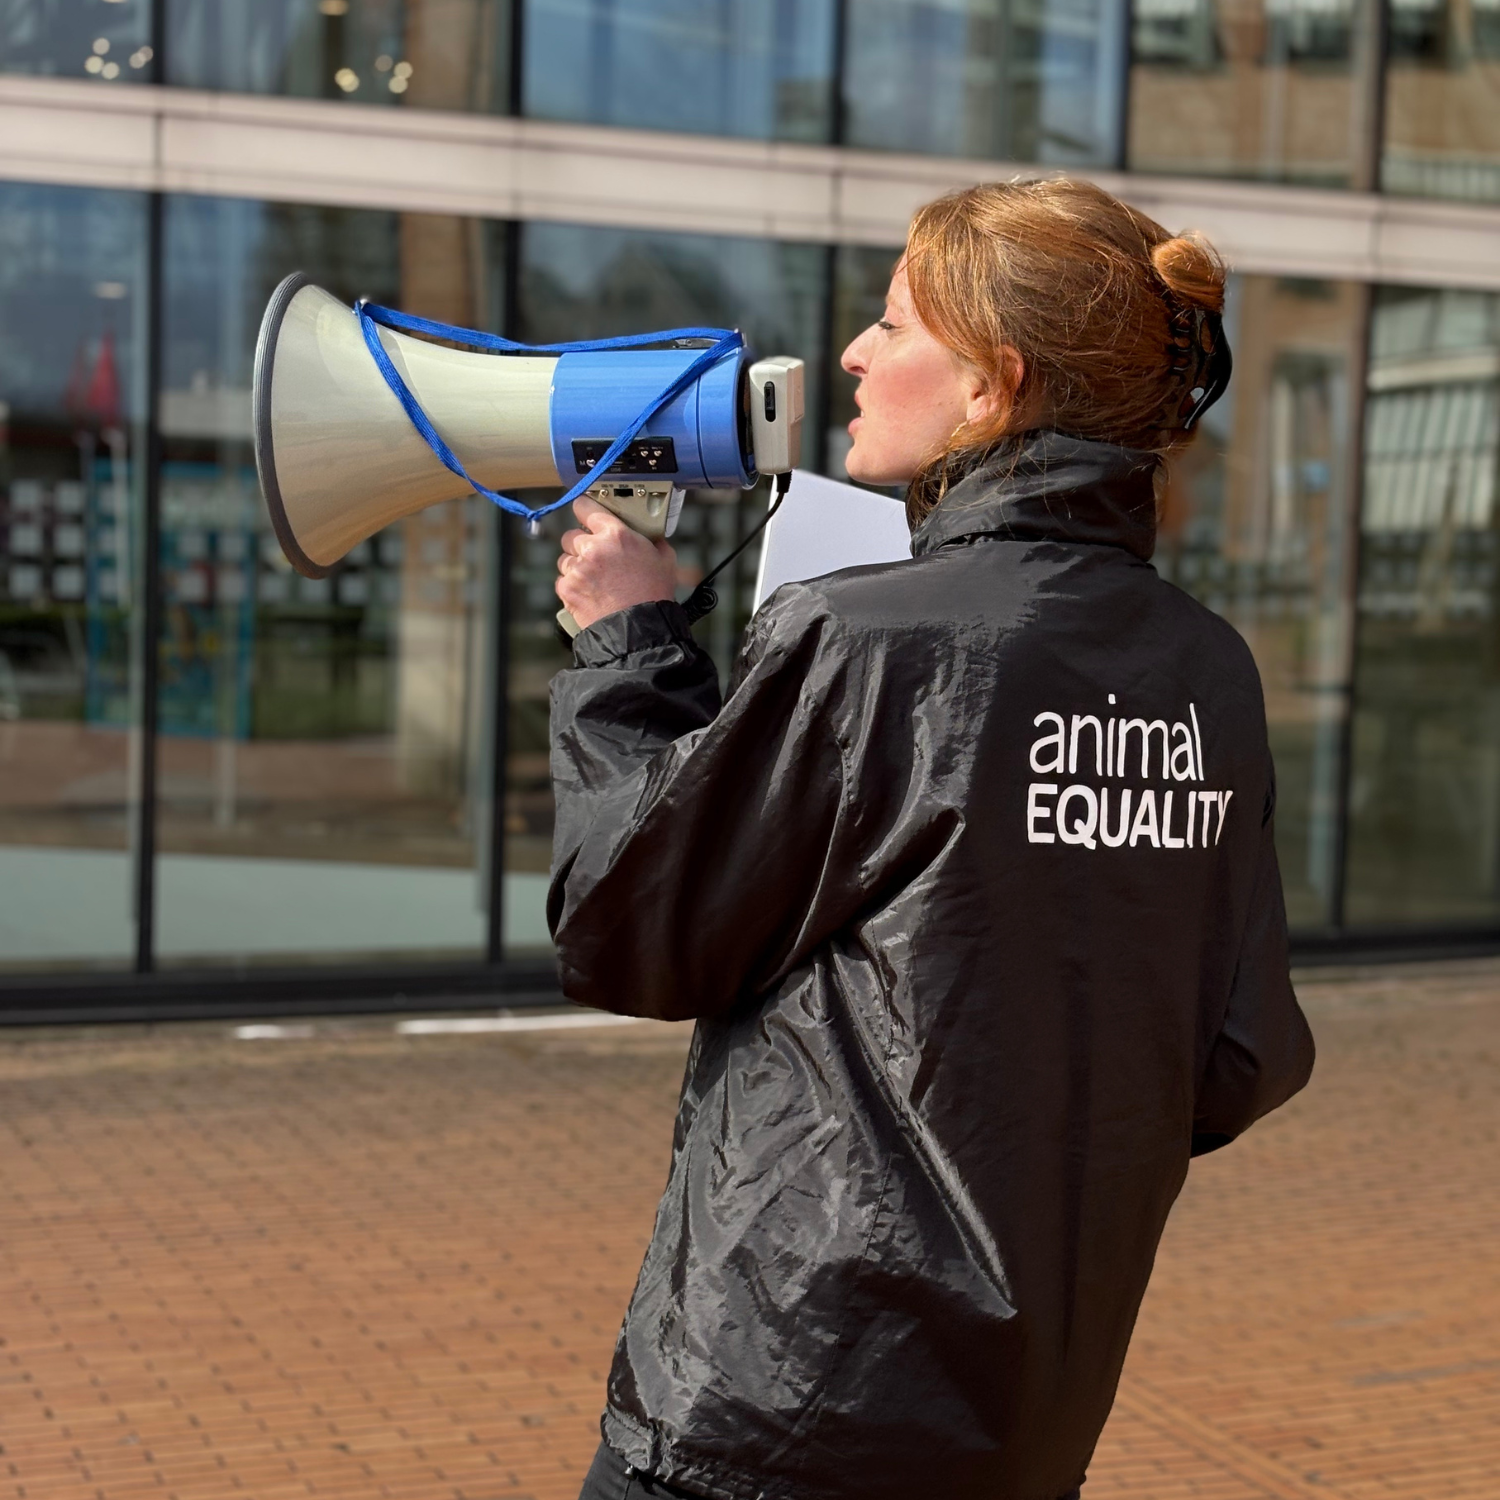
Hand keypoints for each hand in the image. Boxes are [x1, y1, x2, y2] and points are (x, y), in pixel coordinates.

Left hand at [556, 496, 678, 631]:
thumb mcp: (665, 560)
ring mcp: (577, 569)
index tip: (583, 511)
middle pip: (571, 535)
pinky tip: (589, 593)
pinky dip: (572, 585)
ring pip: (564, 558)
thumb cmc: (653, 596)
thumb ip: (653, 541)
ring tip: (594, 580)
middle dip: (581, 544)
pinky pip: (562, 580)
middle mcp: (593, 548)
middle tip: (595, 557)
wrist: (639, 630)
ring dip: (575, 566)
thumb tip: (651, 536)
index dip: (584, 509)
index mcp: (616, 535)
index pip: (586, 508)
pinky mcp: (568, 589)